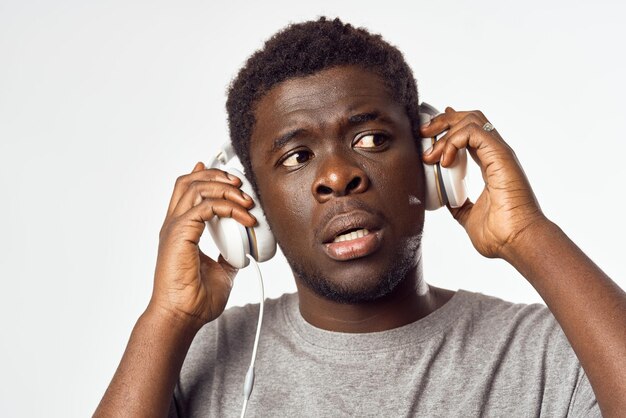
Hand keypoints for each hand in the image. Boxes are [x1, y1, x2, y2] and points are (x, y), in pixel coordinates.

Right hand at [149, 162, 256, 328]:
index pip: (186, 192)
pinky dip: (229, 208)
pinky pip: (206, 207)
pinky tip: (245, 219)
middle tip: (240, 184)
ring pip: (196, 187)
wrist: (182, 317)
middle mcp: (174, 225)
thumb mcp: (221, 271)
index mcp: (180, 231)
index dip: (204, 176)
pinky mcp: (180, 234)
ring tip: (246, 200)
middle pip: (188, 181)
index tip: (227, 176)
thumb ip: (228, 255)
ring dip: (225, 188)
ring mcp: (175, 228)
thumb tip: (242, 250)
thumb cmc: (195, 300)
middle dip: (217, 175)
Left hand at [420, 107, 545, 258]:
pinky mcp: (500, 155)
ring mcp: (499, 153)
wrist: (517, 242)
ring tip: (431, 154)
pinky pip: (473, 131)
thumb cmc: (501, 234)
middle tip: (423, 134)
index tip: (427, 136)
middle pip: (470, 119)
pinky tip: (445, 161)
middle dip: (442, 121)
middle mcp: (496, 155)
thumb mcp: (468, 216)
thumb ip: (458, 205)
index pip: (470, 134)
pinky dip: (453, 141)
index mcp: (490, 165)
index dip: (448, 128)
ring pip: (471, 120)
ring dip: (445, 131)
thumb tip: (446, 201)